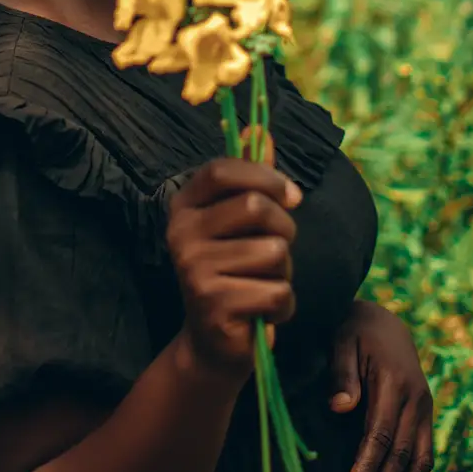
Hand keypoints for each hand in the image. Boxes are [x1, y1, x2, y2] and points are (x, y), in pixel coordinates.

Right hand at [168, 131, 301, 382]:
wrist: (213, 344)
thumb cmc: (235, 273)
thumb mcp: (240, 224)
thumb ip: (252, 178)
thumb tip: (260, 127)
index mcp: (185, 206)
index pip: (223, 169)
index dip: (265, 176)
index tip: (292, 197)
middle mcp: (180, 233)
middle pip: (254, 207)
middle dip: (284, 229)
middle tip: (278, 251)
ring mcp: (193, 269)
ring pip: (273, 252)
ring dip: (284, 272)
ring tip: (264, 285)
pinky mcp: (213, 305)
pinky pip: (277, 291)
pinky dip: (283, 306)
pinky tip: (263, 313)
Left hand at [330, 299, 433, 471]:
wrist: (383, 320)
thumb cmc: (353, 329)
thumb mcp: (341, 339)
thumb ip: (341, 372)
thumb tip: (340, 408)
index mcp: (395, 381)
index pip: (382, 434)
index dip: (368, 466)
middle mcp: (417, 398)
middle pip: (403, 454)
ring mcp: (425, 408)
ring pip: (421, 460)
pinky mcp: (425, 415)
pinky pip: (425, 454)